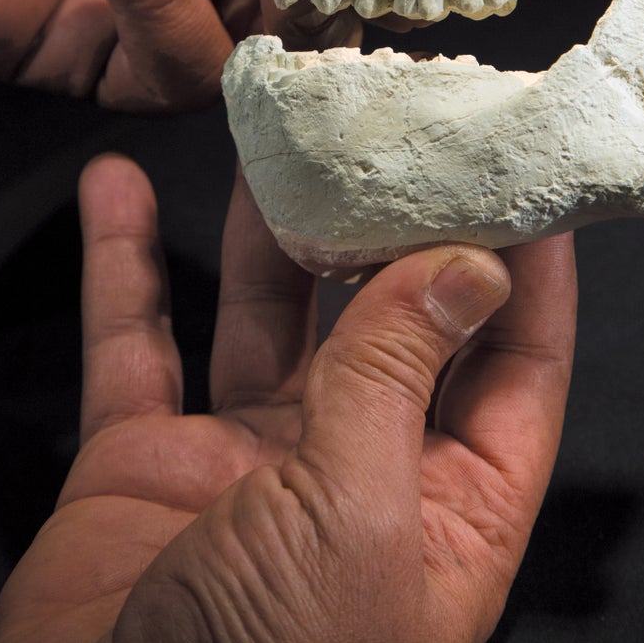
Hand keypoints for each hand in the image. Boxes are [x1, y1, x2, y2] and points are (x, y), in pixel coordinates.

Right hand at [0, 156, 575, 642]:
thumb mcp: (359, 513)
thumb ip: (401, 377)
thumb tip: (472, 267)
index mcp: (446, 507)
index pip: (515, 366)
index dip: (527, 270)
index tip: (525, 177)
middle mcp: (357, 474)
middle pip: (390, 321)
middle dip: (390, 225)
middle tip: (396, 129)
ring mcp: (249, 464)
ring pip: (270, 315)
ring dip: (267, 228)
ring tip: (278, 136)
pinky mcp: (149, 460)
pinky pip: (135, 343)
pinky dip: (122, 264)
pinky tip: (115, 190)